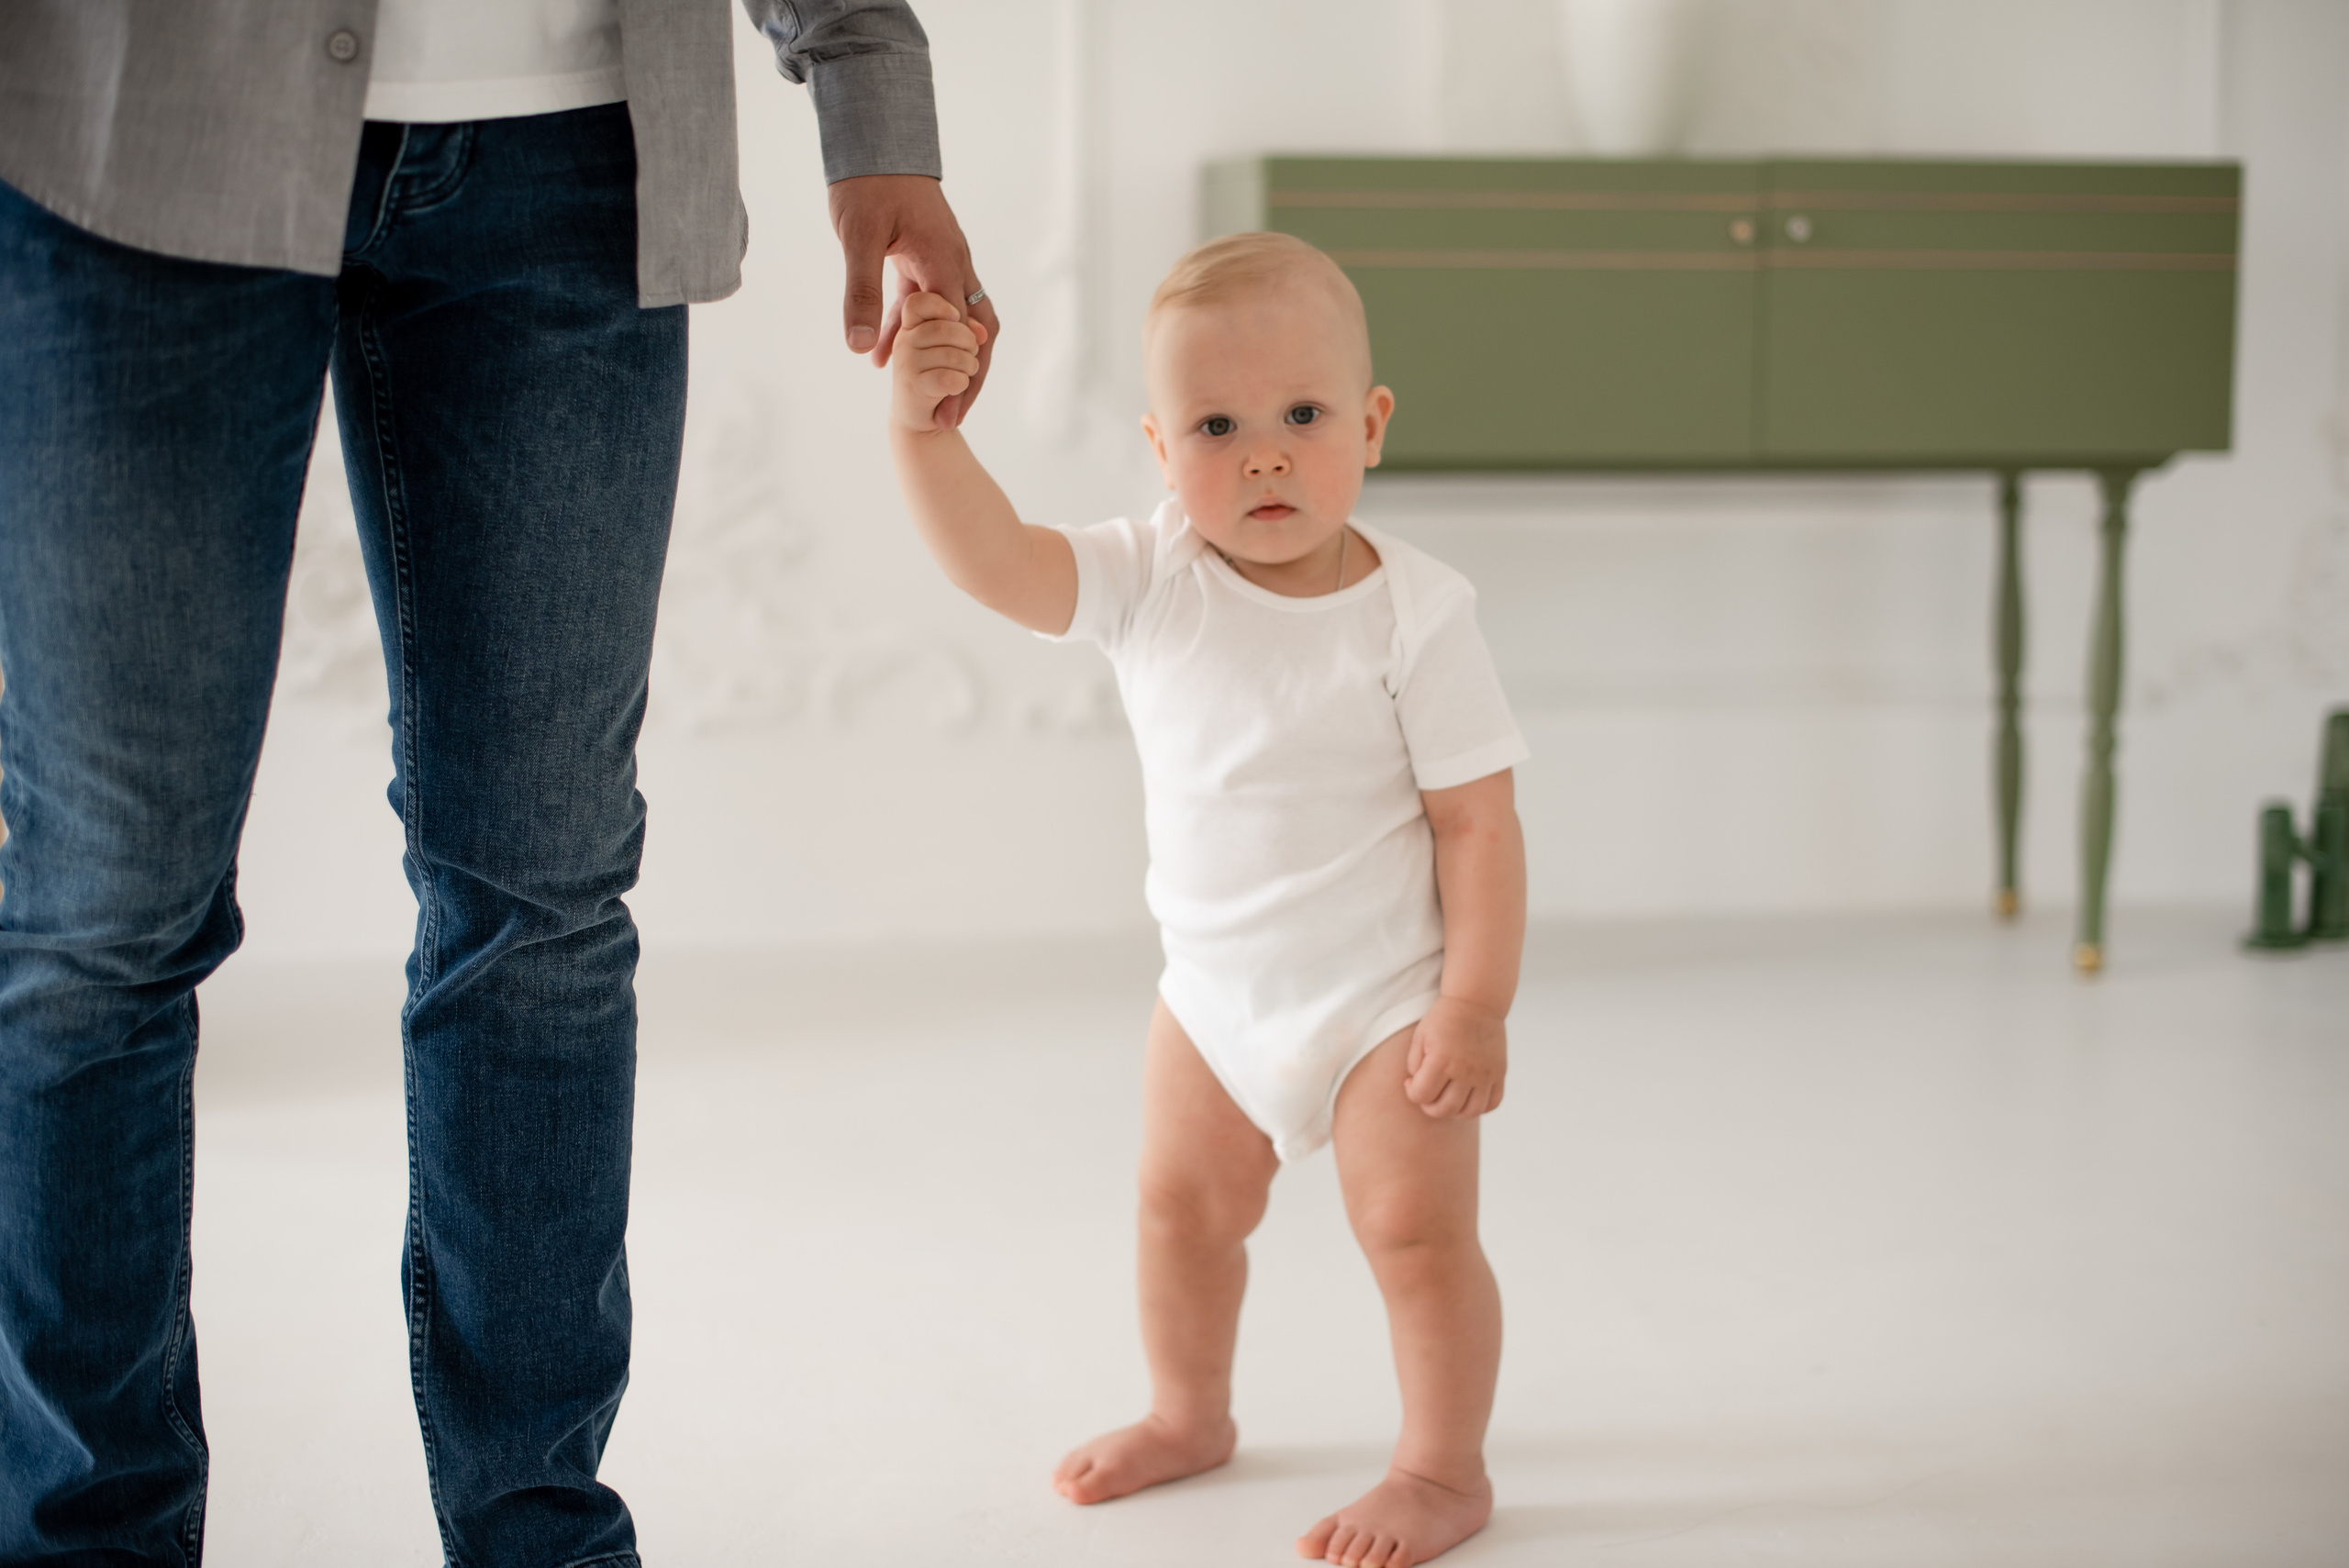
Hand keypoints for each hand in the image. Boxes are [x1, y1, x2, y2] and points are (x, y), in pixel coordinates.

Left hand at [829, 174, 999, 425]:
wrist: (875, 139)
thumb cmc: (868, 184)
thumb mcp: (858, 239)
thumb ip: (861, 292)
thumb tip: (858, 348)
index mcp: (944, 263)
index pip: (961, 334)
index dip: (957, 377)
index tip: (946, 413)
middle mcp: (954, 265)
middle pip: (976, 333)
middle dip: (967, 376)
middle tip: (951, 415)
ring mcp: (944, 261)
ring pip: (955, 322)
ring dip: (942, 358)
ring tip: (924, 397)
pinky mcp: (926, 257)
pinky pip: (929, 305)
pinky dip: (914, 333)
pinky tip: (882, 355)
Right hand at [891, 292, 988, 433]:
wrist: (918, 417)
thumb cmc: (938, 376)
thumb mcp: (951, 348)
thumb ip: (965, 332)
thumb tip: (982, 333)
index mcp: (911, 325)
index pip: (919, 302)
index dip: (941, 307)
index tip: (956, 317)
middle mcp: (904, 340)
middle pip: (945, 328)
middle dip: (969, 343)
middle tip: (972, 356)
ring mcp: (905, 362)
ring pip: (951, 354)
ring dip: (970, 366)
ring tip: (966, 373)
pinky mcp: (912, 385)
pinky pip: (948, 378)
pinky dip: (962, 384)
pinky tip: (957, 386)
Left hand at [1403, 997, 1507, 1117]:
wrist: (1476, 1001)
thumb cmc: (1443, 1019)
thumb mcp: (1420, 1037)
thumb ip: (1414, 1065)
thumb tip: (1418, 1089)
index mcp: (1442, 1059)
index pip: (1421, 1096)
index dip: (1411, 1092)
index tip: (1411, 1081)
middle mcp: (1465, 1070)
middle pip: (1445, 1109)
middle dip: (1430, 1107)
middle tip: (1428, 1094)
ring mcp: (1485, 1074)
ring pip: (1470, 1112)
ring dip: (1454, 1111)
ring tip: (1447, 1098)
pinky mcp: (1499, 1073)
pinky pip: (1492, 1103)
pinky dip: (1479, 1107)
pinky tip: (1467, 1097)